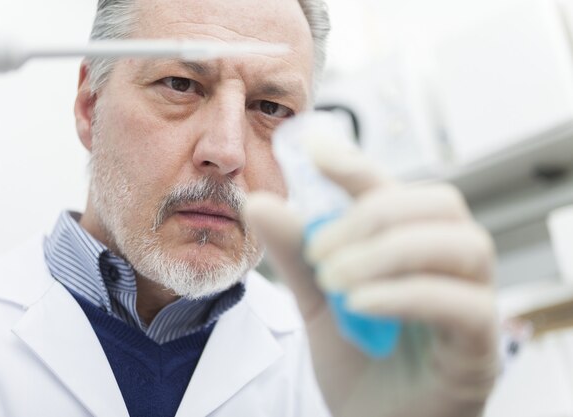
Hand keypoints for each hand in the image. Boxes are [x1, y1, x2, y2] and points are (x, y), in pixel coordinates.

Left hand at [244, 139, 498, 416]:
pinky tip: (359, 304)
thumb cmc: (358, 362)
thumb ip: (297, 255)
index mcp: (412, 245)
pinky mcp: (480, 347)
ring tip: (336, 279)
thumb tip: (262, 202)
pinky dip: (406, 295)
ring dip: (389, 252)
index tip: (313, 148)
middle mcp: (451, 265)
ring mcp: (474, 303)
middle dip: (373, 216)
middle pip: (439, 204)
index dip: (357, 164)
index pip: (393, 189)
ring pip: (462, 245)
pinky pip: (464, 305)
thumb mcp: (316, 303)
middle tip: (320, 250)